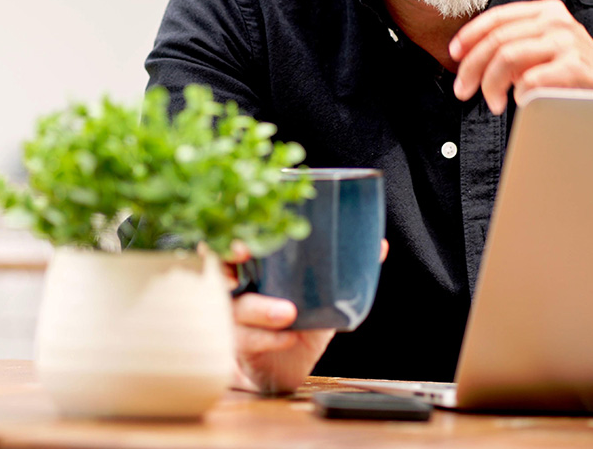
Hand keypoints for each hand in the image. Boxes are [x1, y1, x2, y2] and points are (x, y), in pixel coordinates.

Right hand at [226, 240, 388, 394]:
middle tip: (244, 253)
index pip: (226, 238)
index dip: (227, 230)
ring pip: (232, 307)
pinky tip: (288, 337)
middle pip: (213, 266)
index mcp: (249, 263)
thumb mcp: (320, 291)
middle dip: (224, 257)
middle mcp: (232, 286)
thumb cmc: (298, 318)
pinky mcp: (237, 344)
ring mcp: (230, 316)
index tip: (242, 228)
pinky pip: (245, 339)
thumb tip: (379, 246)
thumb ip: (343, 269)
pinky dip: (268, 338)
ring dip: (258, 308)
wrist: (286, 363)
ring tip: (288, 313)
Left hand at [448, 0, 592, 113]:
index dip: (469, 36)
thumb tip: (469, 58)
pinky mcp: (577, 67)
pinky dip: (519, 94)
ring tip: (493, 103)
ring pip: (507, 57)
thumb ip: (515, 49)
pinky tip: (522, 103)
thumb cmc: (577, 82)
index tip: (454, 56)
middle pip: (497, 39)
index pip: (497, 17)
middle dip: (472, 67)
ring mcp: (569, 42)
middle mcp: (558, 21)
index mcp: (548, 12)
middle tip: (464, 91)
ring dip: (491, 84)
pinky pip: (530, 80)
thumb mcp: (544, 55)